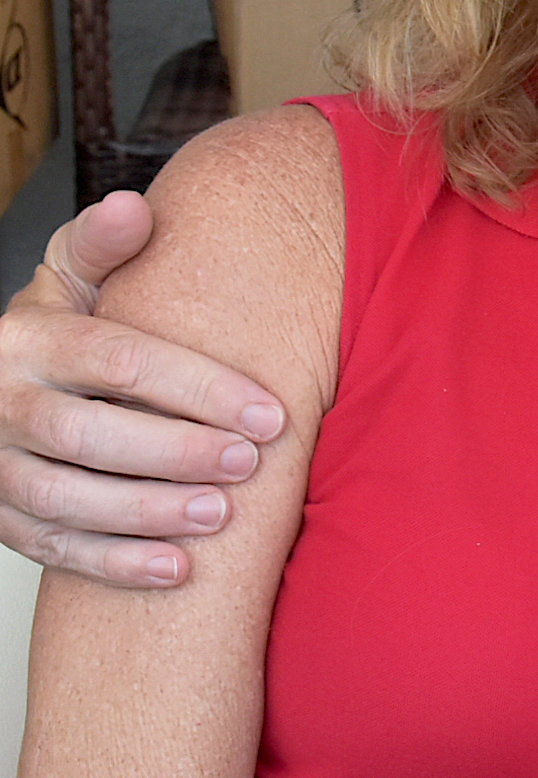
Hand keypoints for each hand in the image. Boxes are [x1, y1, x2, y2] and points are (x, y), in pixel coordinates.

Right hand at [0, 191, 284, 585]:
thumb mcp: (70, 278)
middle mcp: (3, 402)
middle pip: (90, 434)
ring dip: (148, 512)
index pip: (119, 362)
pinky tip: (176, 570)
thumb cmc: (57, 328)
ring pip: (66, 497)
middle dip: (177, 452)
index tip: (271, 414)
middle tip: (248, 463)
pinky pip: (51, 548)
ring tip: (220, 515)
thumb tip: (131, 207)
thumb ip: (103, 247)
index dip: (199, 389)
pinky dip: (113, 564)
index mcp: (31, 339)